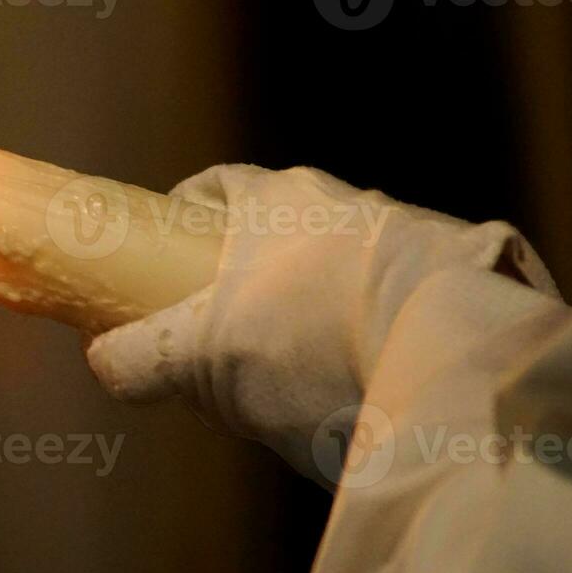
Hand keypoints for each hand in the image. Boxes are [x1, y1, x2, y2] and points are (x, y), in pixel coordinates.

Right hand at [85, 165, 555, 483]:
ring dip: (319, 309)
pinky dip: (373, 333)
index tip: (168, 250)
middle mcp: (349, 201)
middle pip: (283, 228)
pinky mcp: (467, 285)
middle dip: (254, 275)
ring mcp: (416, 237)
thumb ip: (141, 359)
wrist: (452, 362)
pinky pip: (396, 302)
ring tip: (305, 375)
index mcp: (278, 198)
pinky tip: (366, 386)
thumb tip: (105, 362)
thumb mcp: (202, 359)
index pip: (218, 186)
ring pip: (343, 267)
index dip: (188, 214)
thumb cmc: (309, 341)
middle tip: (231, 333)